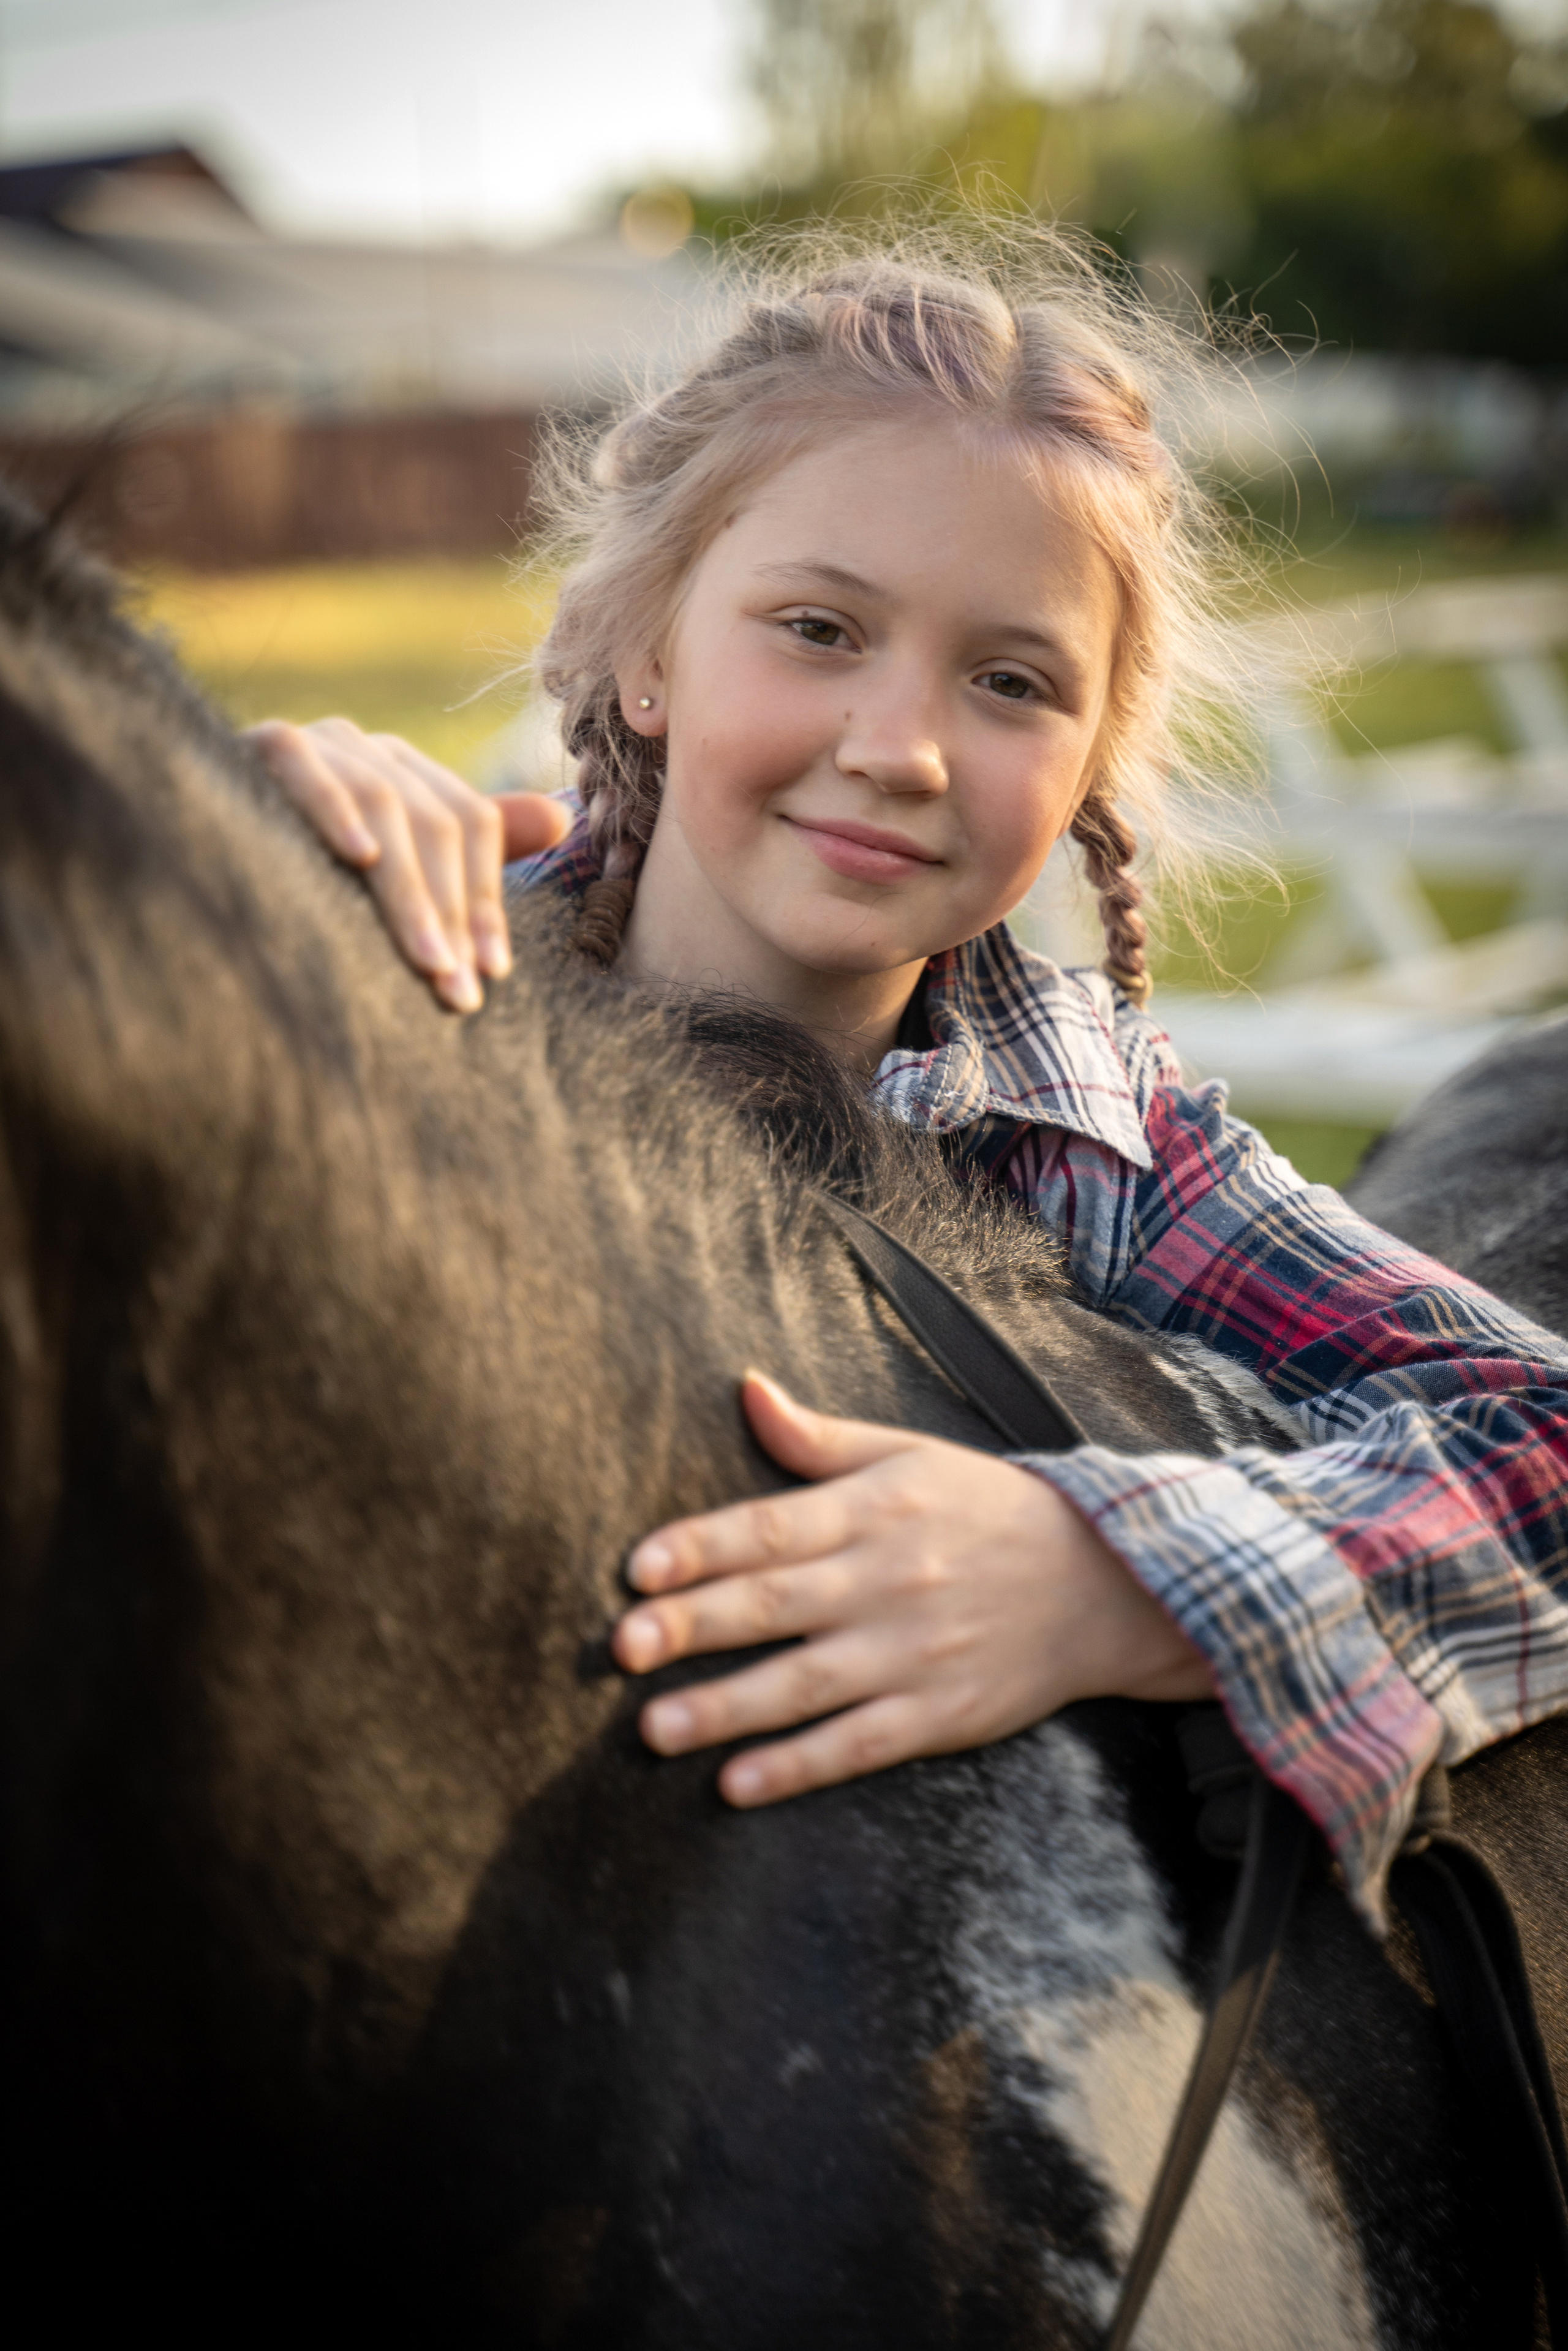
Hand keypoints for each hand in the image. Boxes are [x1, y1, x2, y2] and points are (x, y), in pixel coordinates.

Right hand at [246, 716, 572, 1011]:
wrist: (190, 847)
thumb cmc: (301, 874)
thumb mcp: (394, 871)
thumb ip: (471, 852)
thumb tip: (563, 821)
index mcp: (406, 774)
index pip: (472, 824)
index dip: (486, 900)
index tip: (493, 974)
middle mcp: (369, 747)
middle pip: (435, 823)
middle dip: (452, 913)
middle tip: (460, 990)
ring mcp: (318, 740)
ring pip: (383, 806)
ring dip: (408, 891)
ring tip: (429, 961)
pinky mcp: (262, 741)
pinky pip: (305, 767)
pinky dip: (333, 808)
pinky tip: (358, 856)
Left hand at [612, 1371, 1213, 1804]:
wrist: (1105, 1582)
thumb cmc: (988, 1511)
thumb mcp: (908, 1456)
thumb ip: (818, 1439)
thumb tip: (746, 1390)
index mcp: (876, 1509)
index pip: (771, 1526)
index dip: (701, 1546)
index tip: (637, 1568)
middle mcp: (888, 1579)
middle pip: (774, 1605)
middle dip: (692, 1626)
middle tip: (622, 1647)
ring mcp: (914, 1654)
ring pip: (804, 1684)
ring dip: (725, 1708)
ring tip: (653, 1728)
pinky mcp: (941, 1715)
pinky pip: (857, 1744)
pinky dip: (797, 1767)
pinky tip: (737, 1784)